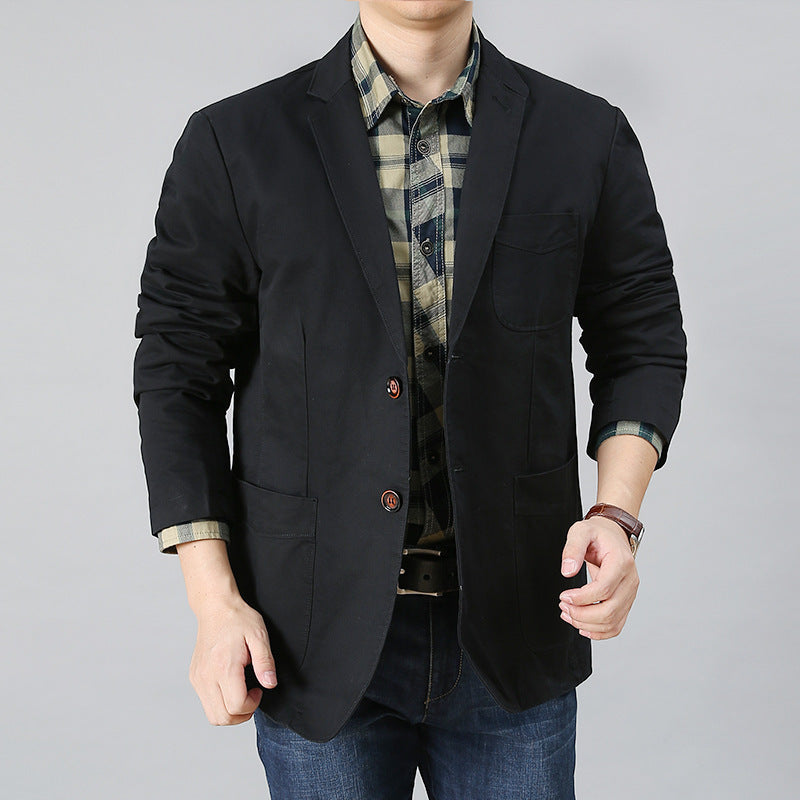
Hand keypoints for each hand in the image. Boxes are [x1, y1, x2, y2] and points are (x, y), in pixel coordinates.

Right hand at [189, 595, 277, 724]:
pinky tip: (231, 687)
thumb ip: (265, 662)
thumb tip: (269, 684)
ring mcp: (198, 678)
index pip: (236, 706)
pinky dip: (220, 704)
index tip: (259, 689)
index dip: (253, 704)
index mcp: (224, 667)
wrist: (215, 608)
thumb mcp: (259, 635)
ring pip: (213, 716)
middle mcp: (206, 676)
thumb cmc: (238, 619)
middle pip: (223, 718)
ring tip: (242, 693)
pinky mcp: (195, 678)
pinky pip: (206, 704)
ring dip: (230, 713)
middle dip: (242, 714)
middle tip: (252, 696)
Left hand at [558, 515, 638, 639]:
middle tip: (562, 606)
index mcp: (621, 563)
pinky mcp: (625, 602)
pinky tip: (581, 625)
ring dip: (587, 624)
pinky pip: (616, 625)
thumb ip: (573, 548)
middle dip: (582, 614)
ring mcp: (630, 594)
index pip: (604, 589)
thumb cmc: (597, 534)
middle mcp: (630, 581)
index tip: (563, 596)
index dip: (582, 598)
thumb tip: (567, 571)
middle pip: (609, 610)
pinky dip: (599, 631)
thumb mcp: (581, 531)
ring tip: (567, 614)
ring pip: (612, 622)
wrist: (613, 535)